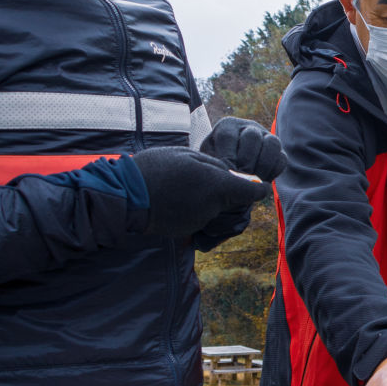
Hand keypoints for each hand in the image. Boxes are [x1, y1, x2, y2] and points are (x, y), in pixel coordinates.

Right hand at [131, 147, 267, 237]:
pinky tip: (183, 197)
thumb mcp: (190, 156)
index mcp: (217, 186)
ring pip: (219, 212)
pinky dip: (198, 210)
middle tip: (219, 180)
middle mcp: (213, 208)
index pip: (252, 192)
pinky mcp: (187, 229)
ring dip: (214, 202)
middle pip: (236, 204)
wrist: (126, 196)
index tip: (260, 184)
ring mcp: (200, 221)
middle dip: (233, 194)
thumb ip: (216, 166)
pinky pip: (202, 218)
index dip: (258, 188)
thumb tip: (232, 173)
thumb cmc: (156, 168)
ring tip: (193, 186)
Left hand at [200, 117, 287, 180]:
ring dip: (263, 165)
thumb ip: (216, 163)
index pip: (228, 136)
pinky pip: (282, 158)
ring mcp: (266, 137)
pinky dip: (273, 171)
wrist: (229, 170)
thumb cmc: (216, 164)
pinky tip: (262, 180)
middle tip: (241, 176)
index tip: (225, 172)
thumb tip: (230, 173)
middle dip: (246, 160)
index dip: (228, 156)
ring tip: (254, 179)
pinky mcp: (278, 151)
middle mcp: (248, 127)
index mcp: (227, 126)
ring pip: (272, 144)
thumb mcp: (210, 160)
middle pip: (252, 137)